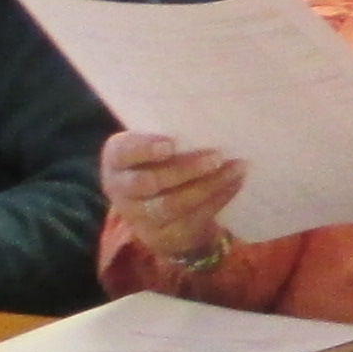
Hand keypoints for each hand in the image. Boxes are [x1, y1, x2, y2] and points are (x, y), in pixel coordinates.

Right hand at [103, 133, 247, 268]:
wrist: (155, 209)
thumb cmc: (158, 162)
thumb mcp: (153, 145)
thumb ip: (169, 133)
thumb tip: (208, 116)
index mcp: (117, 160)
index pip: (123, 153)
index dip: (145, 149)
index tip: (171, 144)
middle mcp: (122, 190)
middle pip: (149, 182)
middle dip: (185, 170)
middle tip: (217, 156)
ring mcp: (140, 217)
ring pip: (172, 205)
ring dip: (208, 186)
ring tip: (236, 168)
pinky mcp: (164, 235)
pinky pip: (192, 219)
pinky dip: (218, 199)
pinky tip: (235, 182)